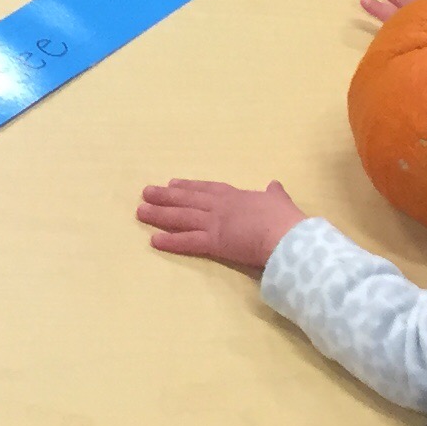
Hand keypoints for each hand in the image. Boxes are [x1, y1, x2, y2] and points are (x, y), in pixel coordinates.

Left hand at [136, 176, 307, 273]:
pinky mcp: (213, 242)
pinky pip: (187, 242)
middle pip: (187, 200)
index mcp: (235, 196)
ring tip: (140, 211)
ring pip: (181, 217)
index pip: (206, 189)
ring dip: (159, 214)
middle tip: (146, 192)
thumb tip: (275, 185)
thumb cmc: (285, 219)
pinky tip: (154, 240)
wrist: (286, 235)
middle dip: (165, 196)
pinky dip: (170, 241)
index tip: (173, 183)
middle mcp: (219, 206)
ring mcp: (214, 223)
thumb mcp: (279, 200)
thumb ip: (274, 193)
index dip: (188, 186)